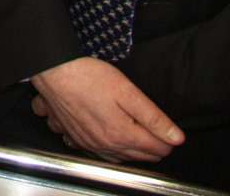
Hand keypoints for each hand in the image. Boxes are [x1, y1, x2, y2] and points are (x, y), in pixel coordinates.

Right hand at [30, 57, 184, 163]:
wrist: (53, 71)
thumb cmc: (88, 76)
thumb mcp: (128, 91)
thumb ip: (154, 117)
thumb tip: (176, 137)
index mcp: (121, 133)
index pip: (157, 148)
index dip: (168, 140)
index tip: (171, 133)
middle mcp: (104, 144)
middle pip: (139, 156)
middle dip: (153, 147)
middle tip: (160, 135)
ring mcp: (87, 142)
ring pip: (118, 158)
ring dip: (131, 152)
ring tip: (139, 139)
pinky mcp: (73, 136)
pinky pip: (95, 153)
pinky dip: (107, 151)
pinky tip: (108, 140)